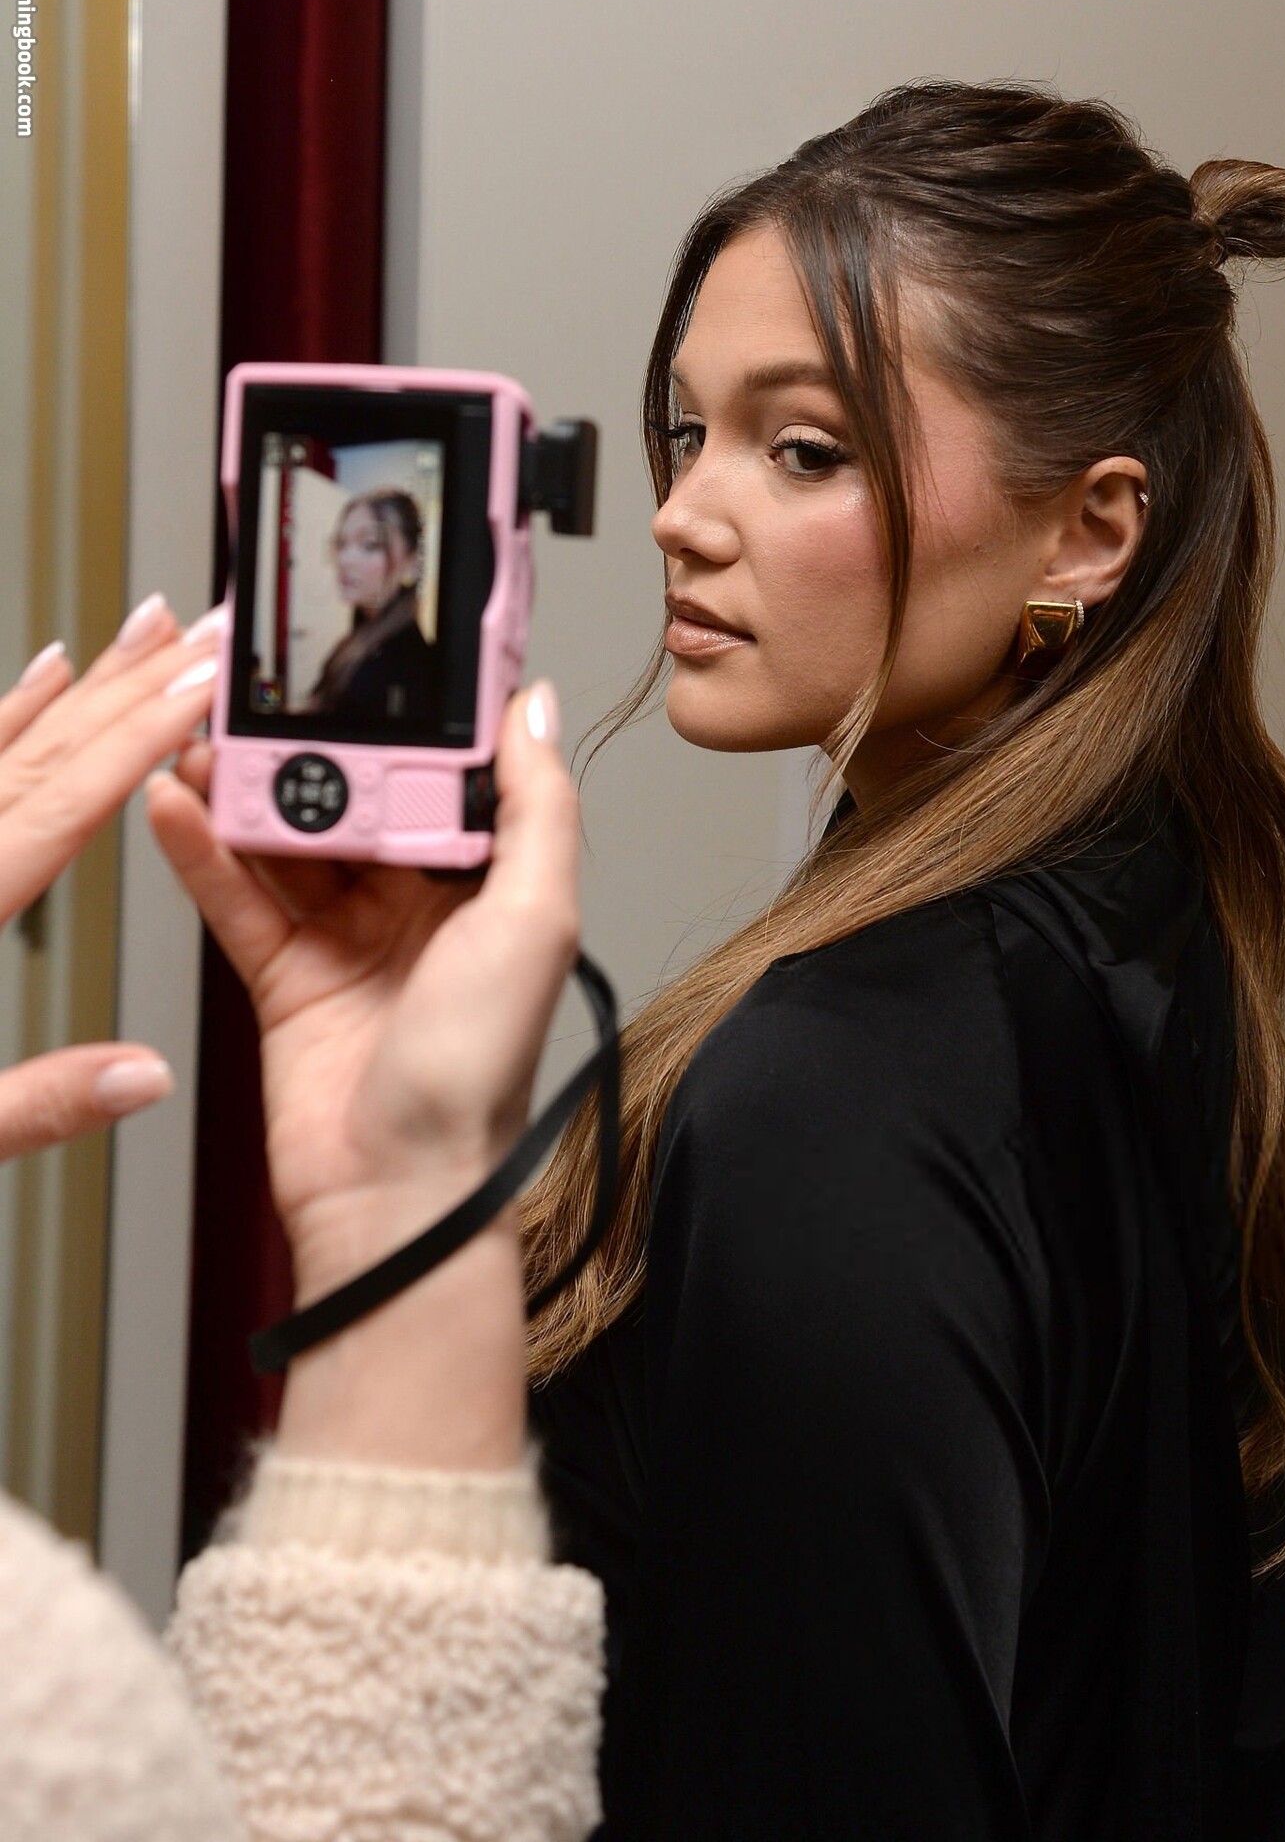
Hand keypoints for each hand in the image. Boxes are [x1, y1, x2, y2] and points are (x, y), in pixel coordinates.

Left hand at [0, 598, 223, 1159]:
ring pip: (4, 746)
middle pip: (44, 753)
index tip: (201, 686)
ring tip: (142, 630)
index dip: (142, 738)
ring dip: (83, 687)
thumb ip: (36, 1102)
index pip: (62, 805)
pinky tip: (36, 682)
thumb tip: (141, 1076)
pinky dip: (4, 719)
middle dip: (133, 684)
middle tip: (200, 630)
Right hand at [147, 681, 579, 1468]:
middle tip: (263, 696)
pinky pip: (241, 897)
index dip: (405, 723)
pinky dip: (205, 851)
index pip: (444, 779)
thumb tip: (536, 707)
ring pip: (289, 840)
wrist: (396, 1192)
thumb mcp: (533, 920)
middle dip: (307, 749)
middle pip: (356, 801)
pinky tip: (177, 805)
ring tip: (201, 737)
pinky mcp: (287, 975)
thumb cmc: (479, 1074)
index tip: (369, 663)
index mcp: (490, 886)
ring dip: (246, 790)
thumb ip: (538, 809)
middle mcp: (421, 906)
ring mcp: (349, 937)